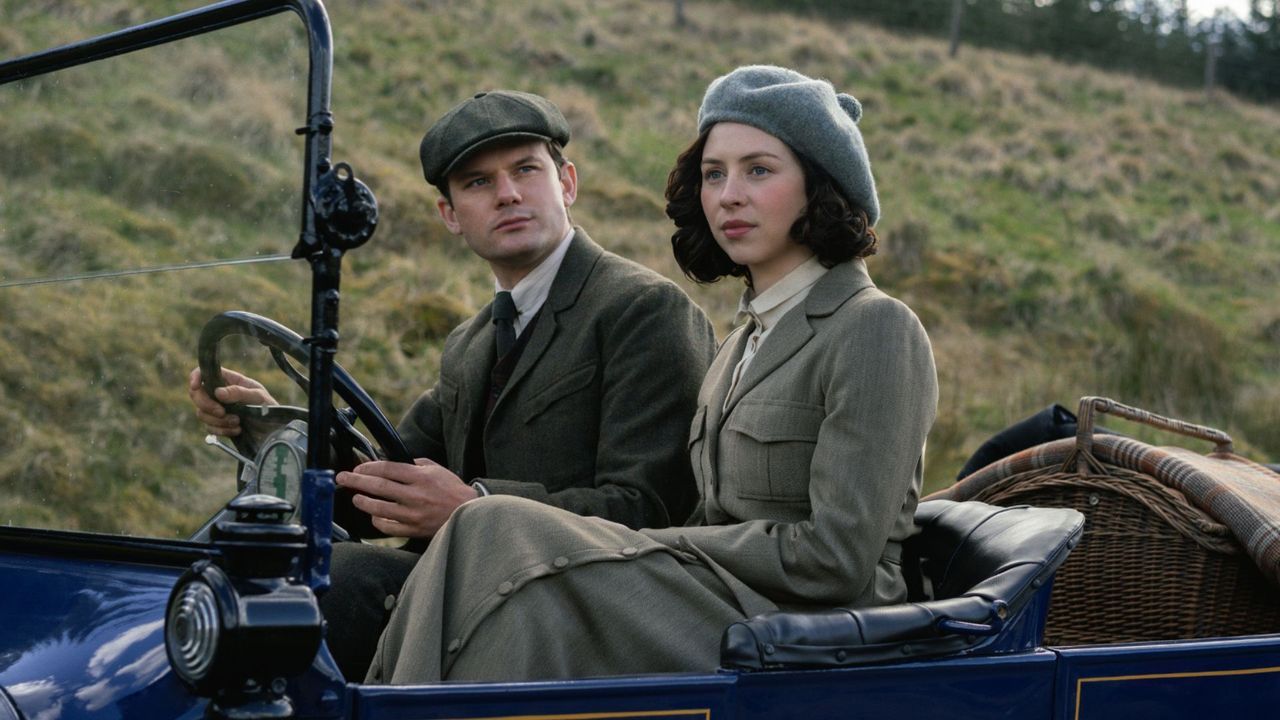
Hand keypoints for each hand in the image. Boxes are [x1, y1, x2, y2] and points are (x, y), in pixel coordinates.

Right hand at [188, 366, 277, 436]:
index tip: (196, 387)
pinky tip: (237, 430)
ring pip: (201, 413)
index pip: (205, 373)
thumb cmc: (269, 408)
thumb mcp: (258, 397)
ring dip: (218, 420)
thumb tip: (217, 392)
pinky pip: (209, 428)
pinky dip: (221, 431)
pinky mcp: (219, 424)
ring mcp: (217, 409)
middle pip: (197, 395)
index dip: (196, 377)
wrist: (275, 431)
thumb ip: (239, 392)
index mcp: (229, 380)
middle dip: (206, 405)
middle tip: (222, 412)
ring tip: (238, 422)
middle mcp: (220, 393)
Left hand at [336, 458, 479, 538]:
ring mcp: (413, 514)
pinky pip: (388, 527)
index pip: (388, 469)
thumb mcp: (437, 469)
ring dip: (363, 501)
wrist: (469, 512)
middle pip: (379, 486)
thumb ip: (415, 464)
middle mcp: (415, 495)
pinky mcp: (413, 529)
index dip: (368, 467)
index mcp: (421, 477)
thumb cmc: (452, 489)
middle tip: (342, 477)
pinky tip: (373, 515)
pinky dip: (377, 520)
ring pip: (379, 508)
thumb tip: (393, 462)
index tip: (358, 468)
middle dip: (356, 481)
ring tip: (356, 497)